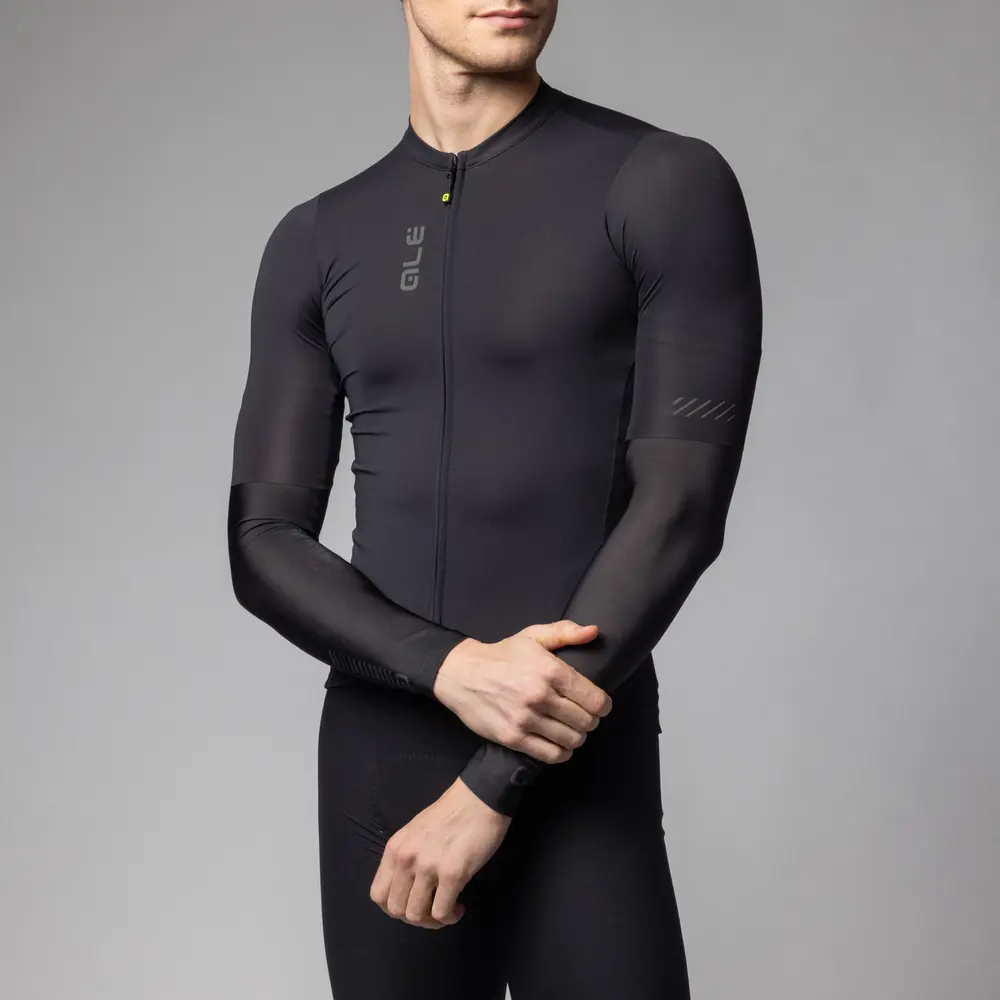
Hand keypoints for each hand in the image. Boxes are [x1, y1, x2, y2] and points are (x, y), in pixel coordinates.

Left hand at [369, 777, 510, 928]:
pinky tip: (460, 907)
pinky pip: (441, 912)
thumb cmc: (450, 814)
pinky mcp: (452, 873)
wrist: (479, 798)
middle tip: (433, 910)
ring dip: (433, 921)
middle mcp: (406, 859)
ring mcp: (427, 867)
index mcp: (395, 848)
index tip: (413, 904)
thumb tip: (407, 888)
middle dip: (415, 917)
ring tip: (448, 909)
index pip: (378, 895)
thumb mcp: (414, 833)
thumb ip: (406, 858)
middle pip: (396, 910)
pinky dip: (450, 917)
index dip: (394, 907)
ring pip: (416, 915)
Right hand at [432, 620, 611, 763]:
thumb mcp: (533, 636)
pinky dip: (561, 752)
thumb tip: (594, 632)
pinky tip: (559, 743)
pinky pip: (551, 755)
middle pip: (586, 722)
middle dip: (590, 720)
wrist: (462, 674)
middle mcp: (540, 696)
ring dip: (576, 736)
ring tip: (570, 728)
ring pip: (571, 740)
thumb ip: (566, 632)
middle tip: (582, 716)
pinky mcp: (513, 737)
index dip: (603, 705)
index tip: (599, 705)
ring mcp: (526, 719)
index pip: (594, 699)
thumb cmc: (502, 654)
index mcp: (550, 670)